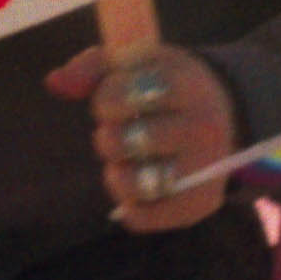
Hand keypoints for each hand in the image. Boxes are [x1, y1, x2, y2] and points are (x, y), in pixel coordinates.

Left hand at [43, 43, 236, 232]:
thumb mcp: (138, 62)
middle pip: (128, 140)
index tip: (112, 98)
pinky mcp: (200, 204)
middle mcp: (203, 126)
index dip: (105, 97)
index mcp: (187, 83)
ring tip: (126, 161)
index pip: (127, 93)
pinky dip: (128, 205)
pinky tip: (136, 183)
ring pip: (135, 184)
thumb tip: (54, 83)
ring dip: (116, 173)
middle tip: (120, 132)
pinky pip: (143, 217)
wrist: (226, 111)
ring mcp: (206, 168)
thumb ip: (92, 67)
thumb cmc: (166, 86)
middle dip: (108, 137)